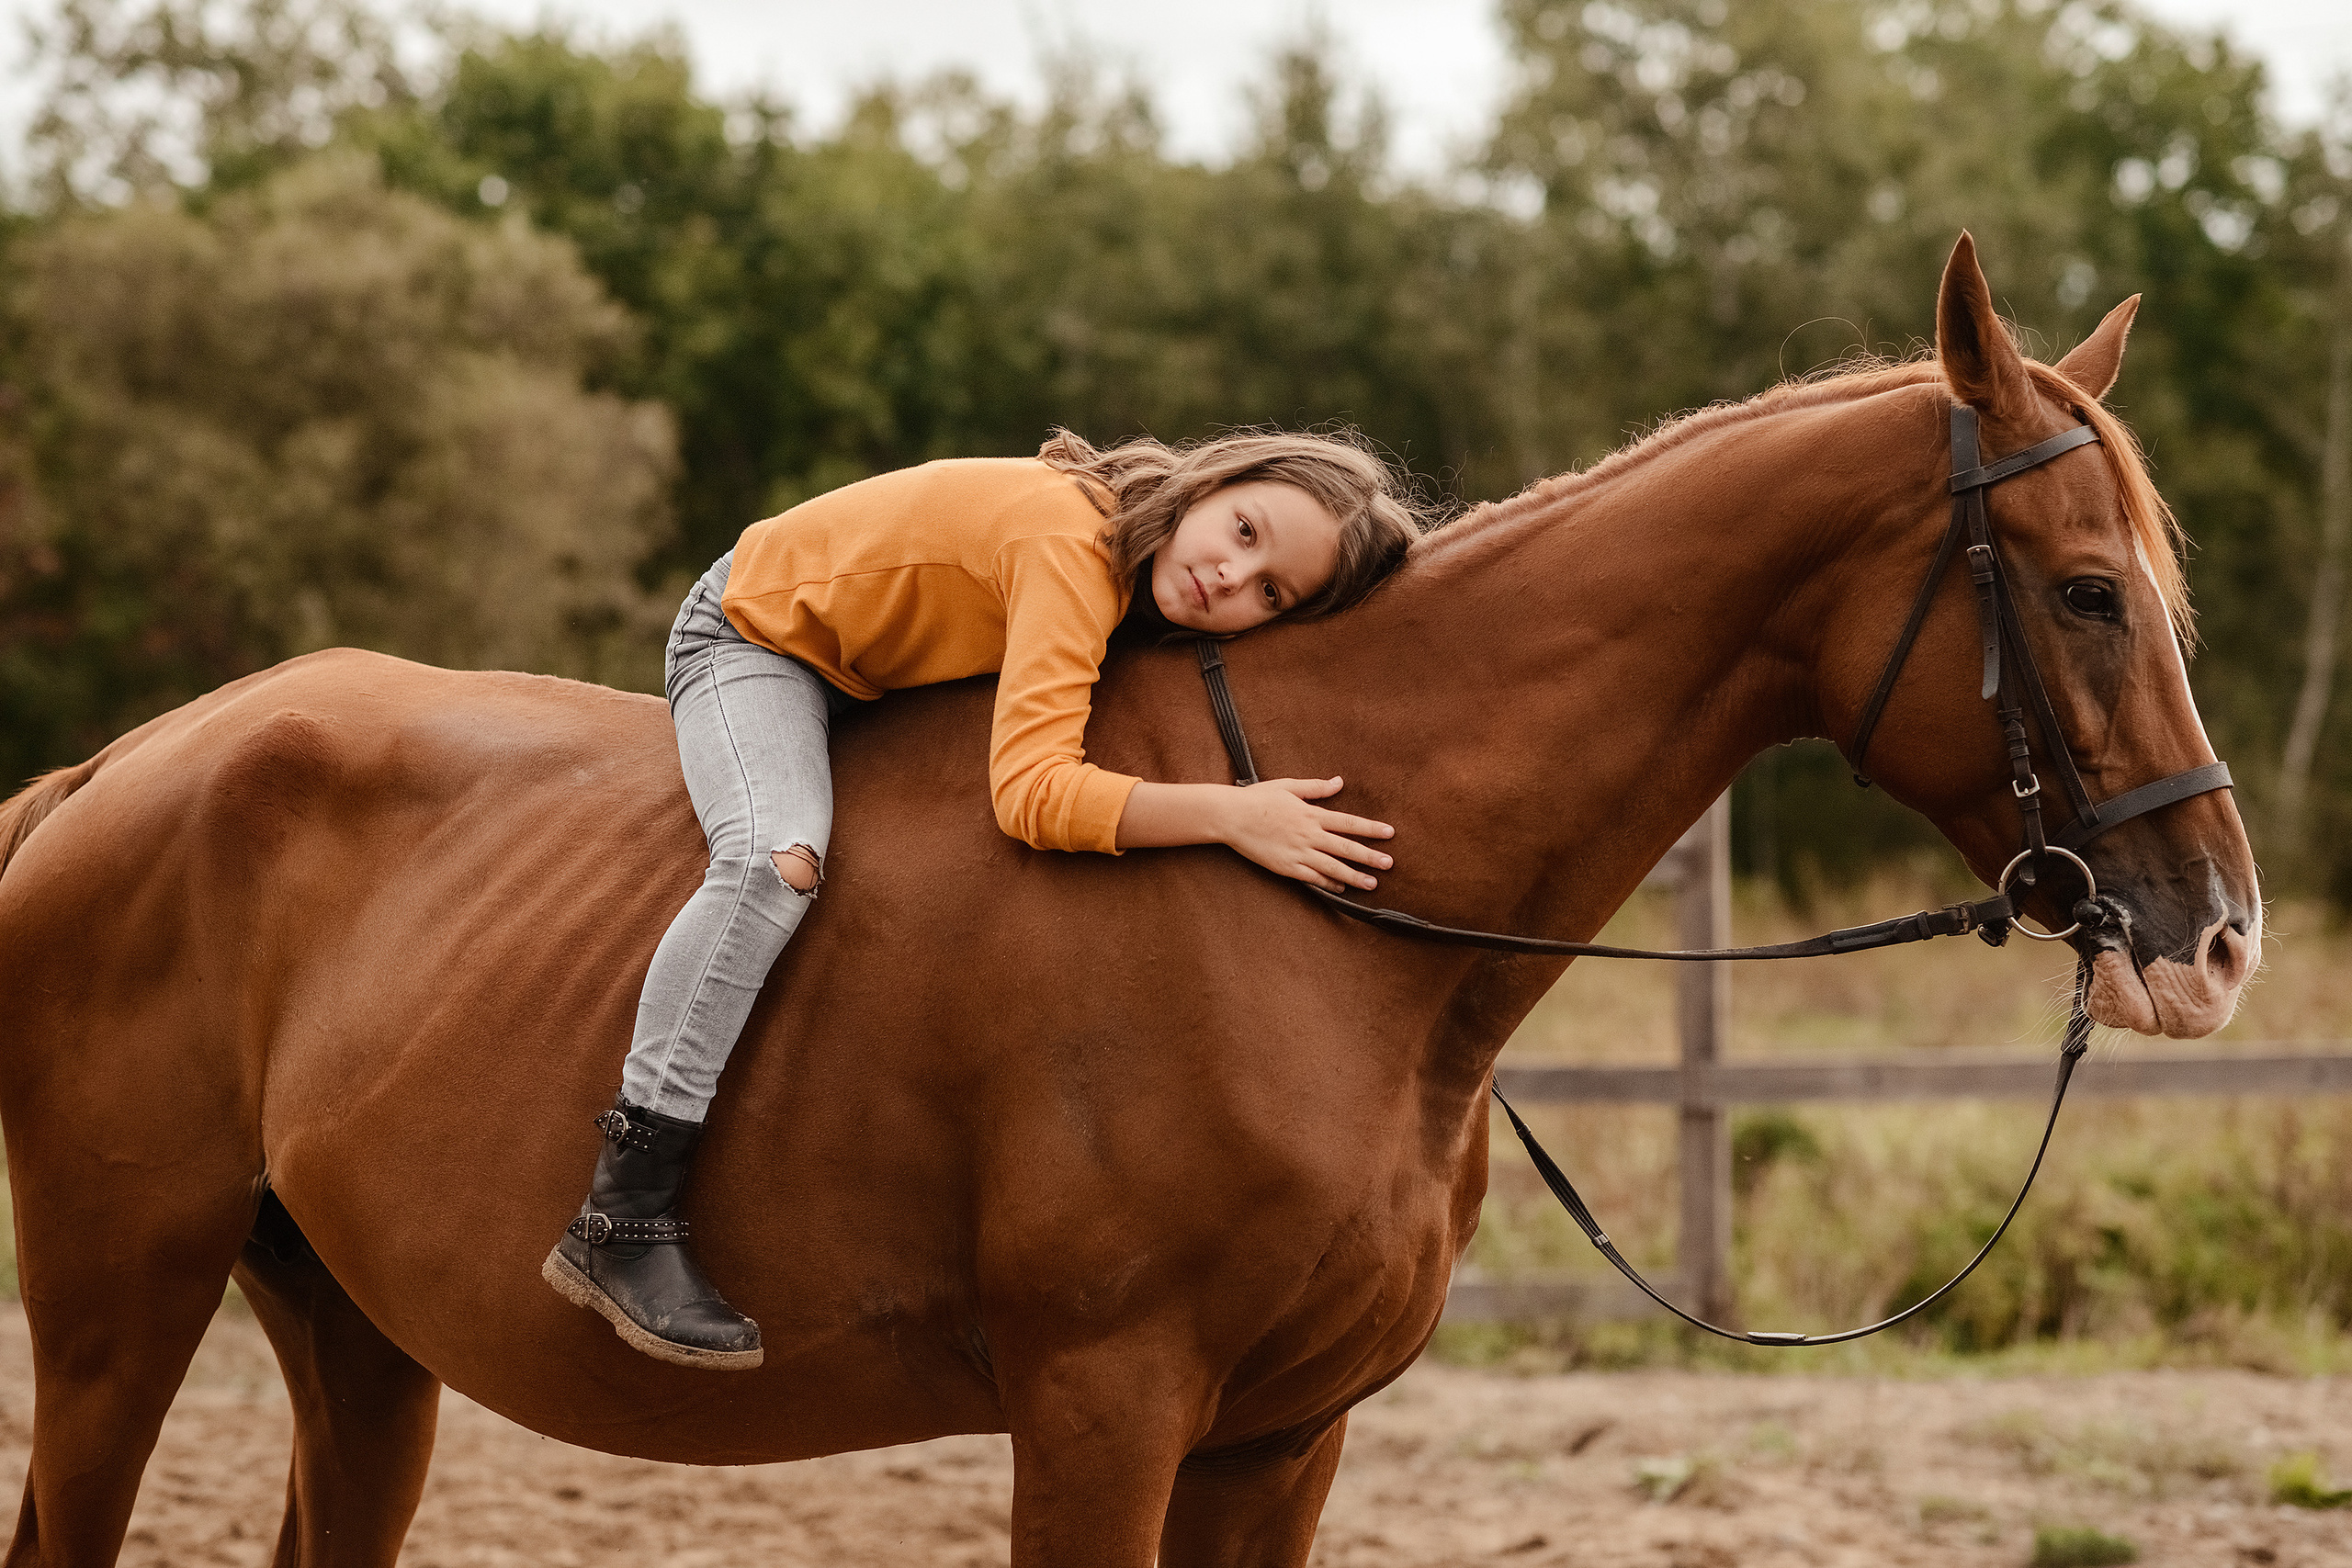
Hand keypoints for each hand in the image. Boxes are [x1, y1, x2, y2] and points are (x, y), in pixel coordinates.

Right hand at [1220, 777, 1394, 892]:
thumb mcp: (1288, 786)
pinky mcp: (1286, 867)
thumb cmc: (1257, 798)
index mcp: (1311, 814)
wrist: (1231, 817)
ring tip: (1372, 884)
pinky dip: (1328, 884)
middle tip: (1389, 864)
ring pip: (1332, 867)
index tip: (1389, 833)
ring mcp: (1298, 853)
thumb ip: (1315, 787)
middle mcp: (1309, 835)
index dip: (1370, 828)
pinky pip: (1312, 878)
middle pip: (1346, 847)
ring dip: (1354, 876)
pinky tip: (1341, 889)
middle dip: (1369, 856)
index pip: (1348, 822)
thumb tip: (1338, 782)